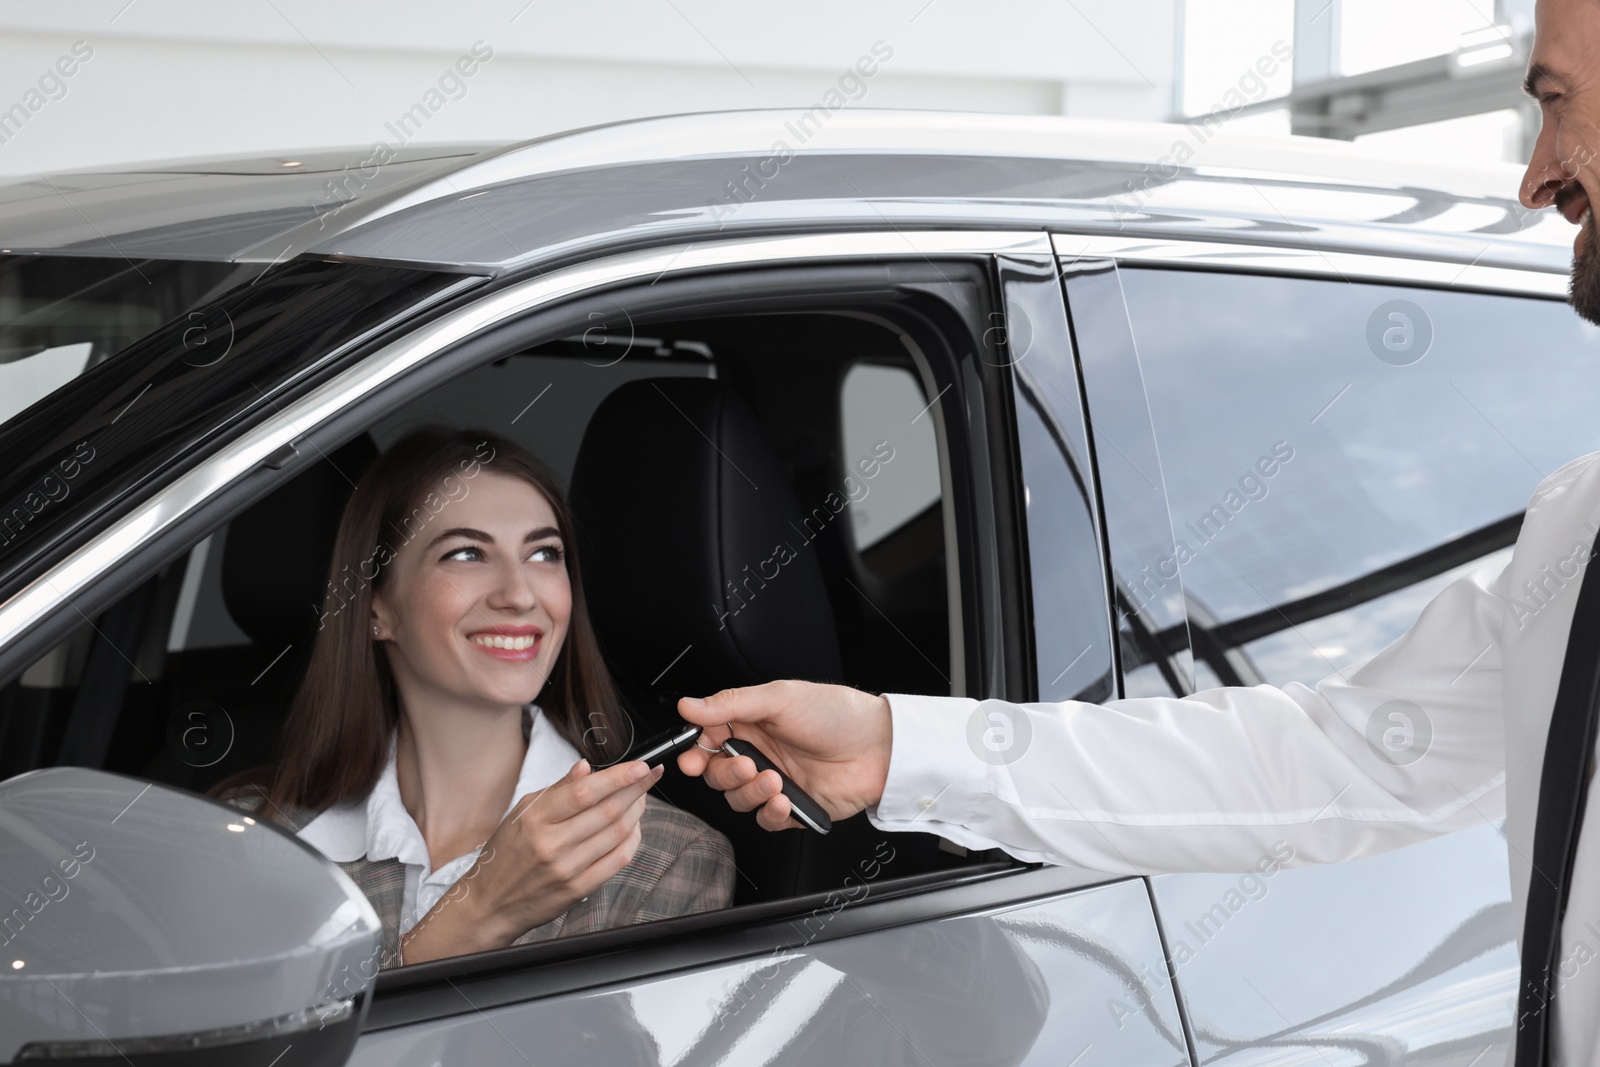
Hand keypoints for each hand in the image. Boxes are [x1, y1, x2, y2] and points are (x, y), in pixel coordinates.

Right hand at [401, 758, 661, 963]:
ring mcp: (567, 869)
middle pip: (608, 810)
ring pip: (618, 834)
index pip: (585, 791)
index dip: (619, 777)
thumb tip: (585, 768)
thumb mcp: (521, 813)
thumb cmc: (506, 854)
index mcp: (535, 818)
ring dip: (637, 812)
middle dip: (637, 790)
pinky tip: (634, 828)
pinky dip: (633, 841)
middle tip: (650, 776)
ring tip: (641, 798)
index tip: (641, 766)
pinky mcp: (578, 890)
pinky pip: (617, 861)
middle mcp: (551, 843)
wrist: (489, 903)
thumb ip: (557, 790)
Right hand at [675, 680, 891, 831]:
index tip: (692, 759)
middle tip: (746, 765)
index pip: (708, 740)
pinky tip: (784, 800)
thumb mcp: (780, 698)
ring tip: (774, 779)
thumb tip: (688, 706)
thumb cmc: (836, 714)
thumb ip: (730, 704)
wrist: (880, 747)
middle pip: (717, 774)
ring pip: (738, 799)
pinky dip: (770, 813)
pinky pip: (766, 820)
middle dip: (725, 774)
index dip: (695, 752)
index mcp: (751, 723)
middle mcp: (760, 752)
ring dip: (750, 793)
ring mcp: (775, 781)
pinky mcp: (793, 807)